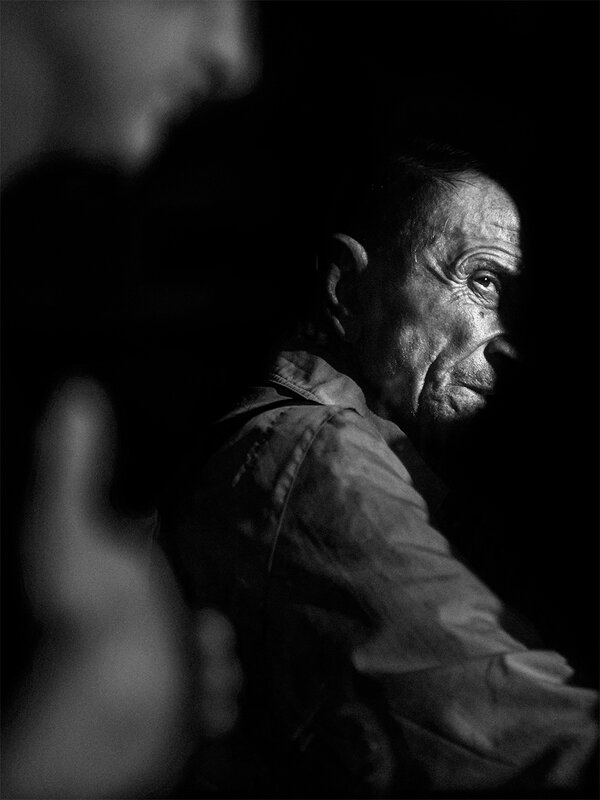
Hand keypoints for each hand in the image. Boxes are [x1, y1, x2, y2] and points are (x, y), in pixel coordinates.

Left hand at [3, 379, 240, 798]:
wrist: (106, 732)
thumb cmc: (95, 624)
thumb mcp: (76, 535)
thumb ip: (74, 470)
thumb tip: (75, 390)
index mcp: (122, 565)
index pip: (172, 534)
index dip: (200, 536)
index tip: (221, 546)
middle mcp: (142, 610)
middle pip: (207, 595)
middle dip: (212, 619)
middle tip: (198, 632)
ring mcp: (162, 659)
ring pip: (220, 644)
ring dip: (218, 661)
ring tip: (196, 669)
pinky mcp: (181, 704)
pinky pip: (224, 688)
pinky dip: (219, 697)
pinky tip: (201, 702)